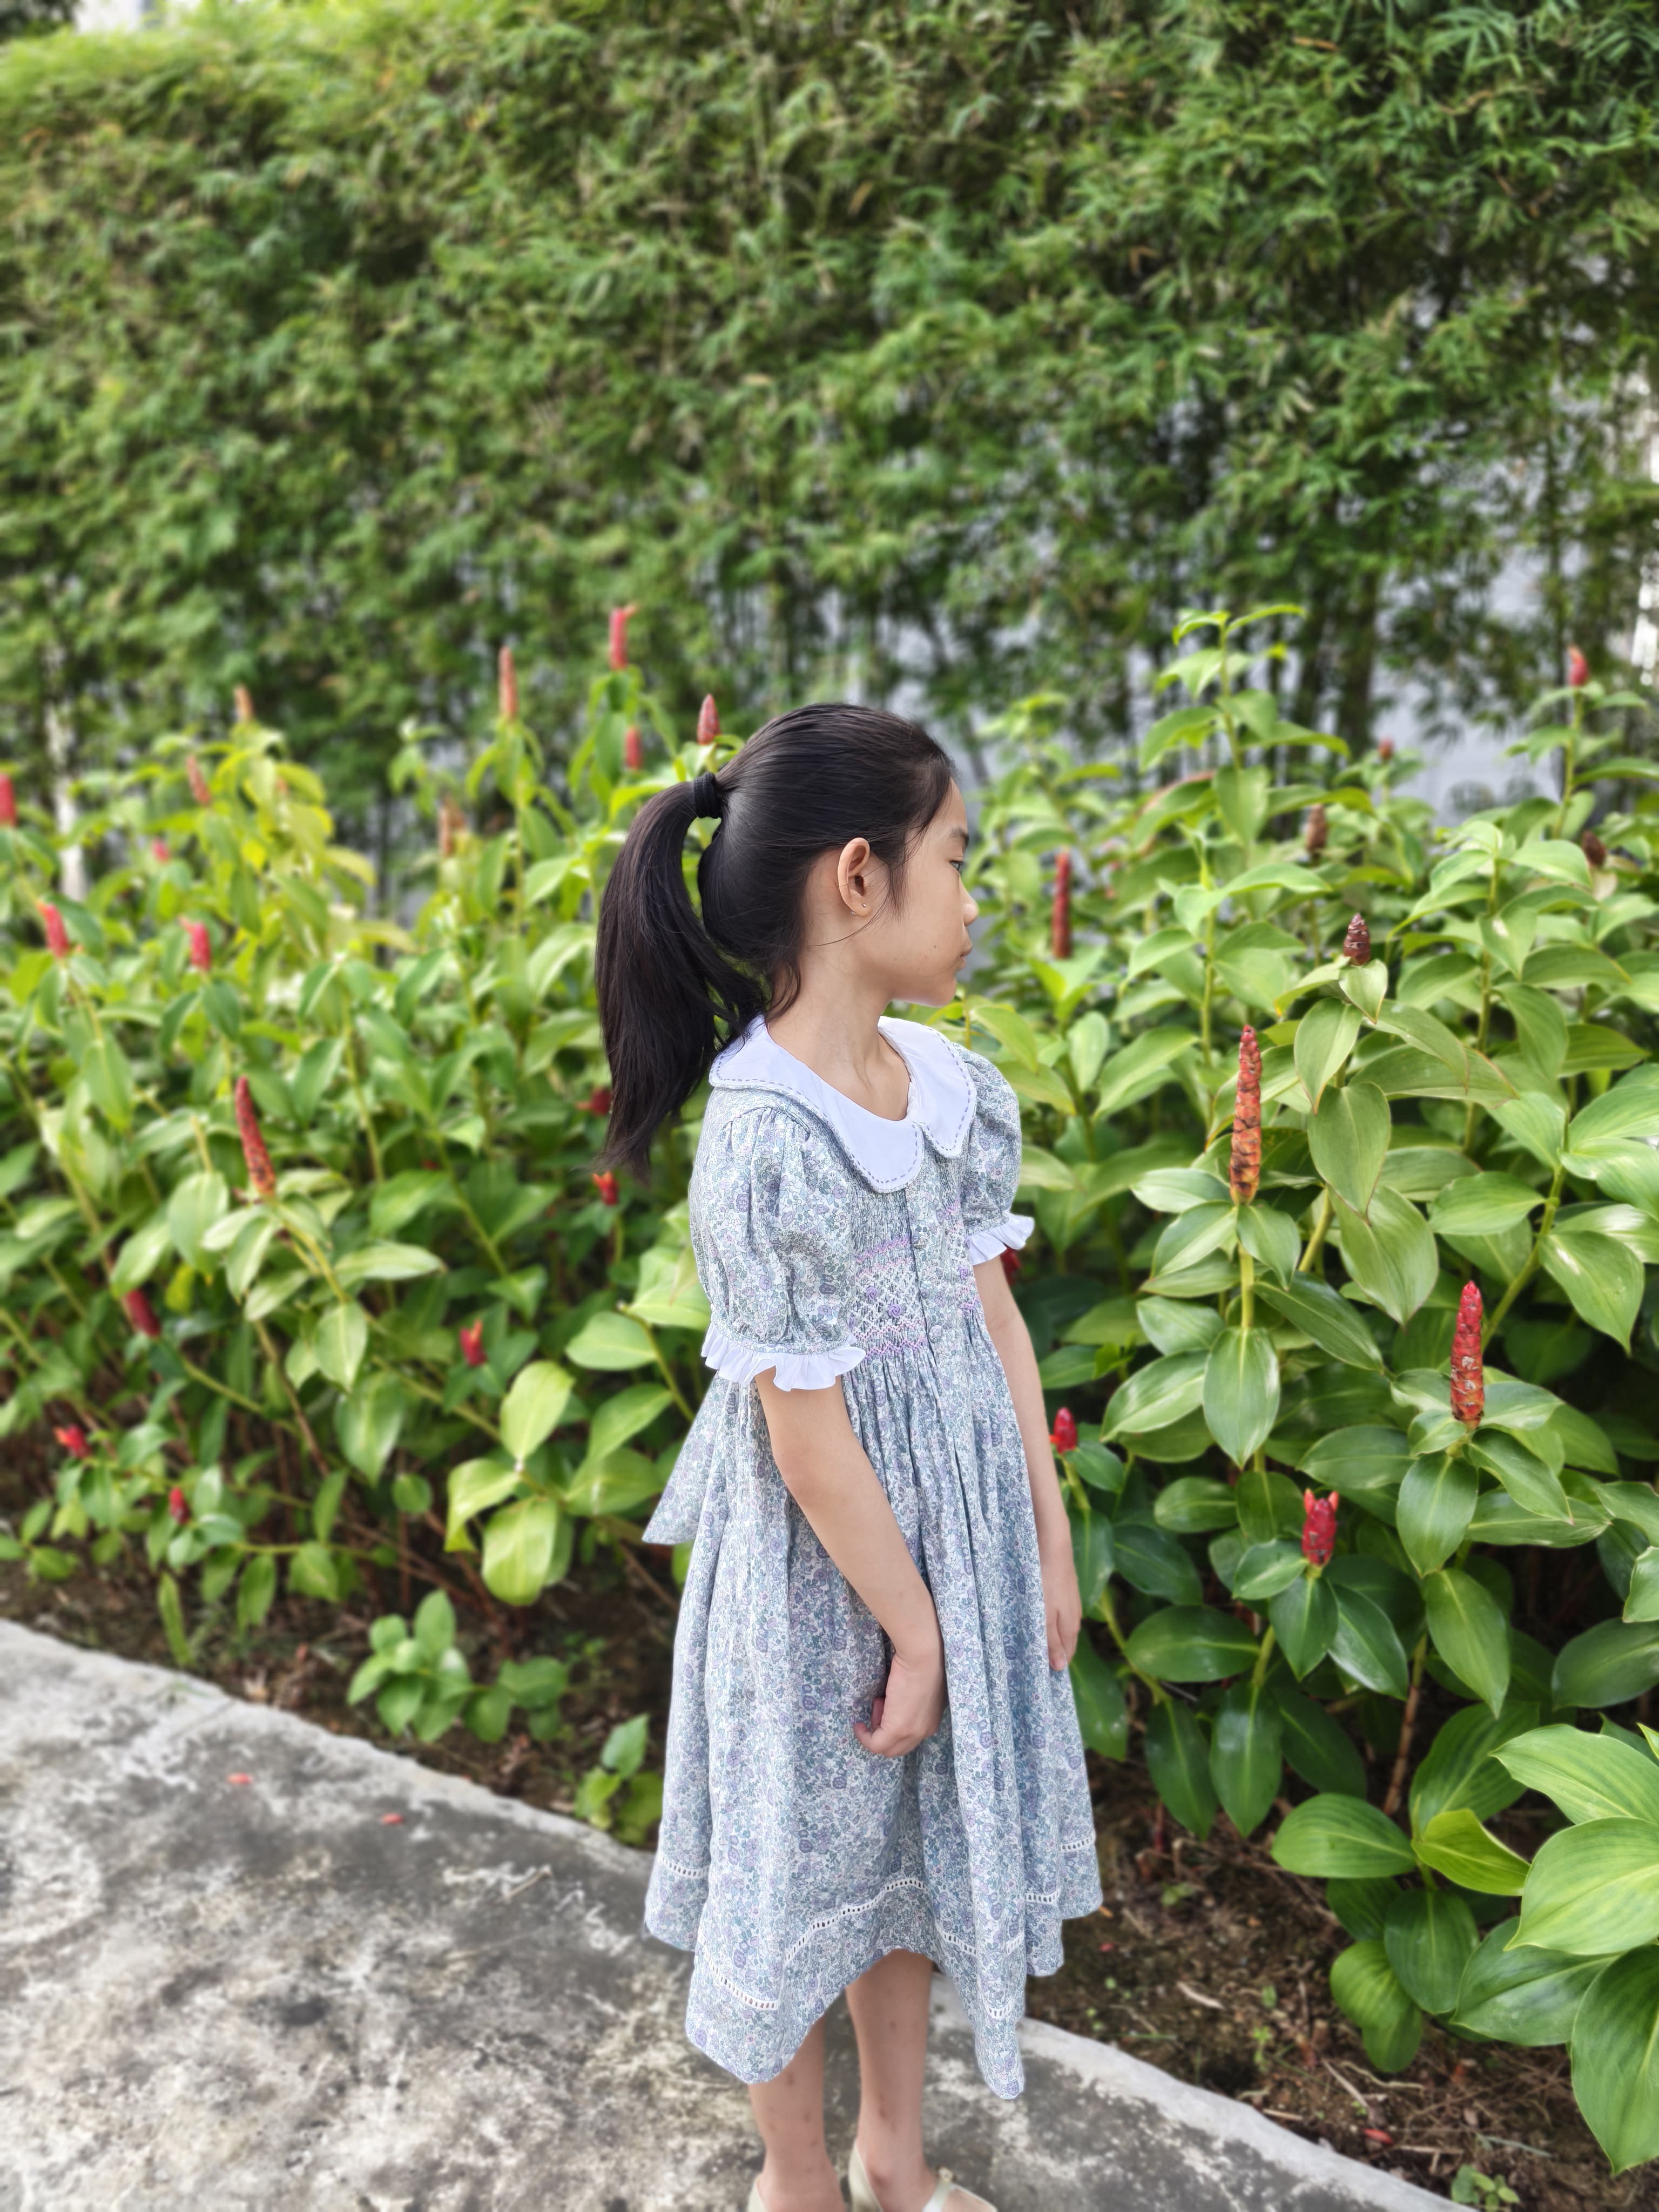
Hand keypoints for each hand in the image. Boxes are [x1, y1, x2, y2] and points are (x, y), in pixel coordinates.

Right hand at [854, 1635, 944, 1757]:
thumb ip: (909, 1704)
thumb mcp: (917, 1690)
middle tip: (880, 1705)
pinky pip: (875, 1744)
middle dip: (884, 1730)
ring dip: (875, 1730)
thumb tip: (892, 1706)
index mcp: (931, 1721)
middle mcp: (924, 1731)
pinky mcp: (897, 1729)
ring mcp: (911, 1732)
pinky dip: (864, 1737)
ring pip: (887, 1748)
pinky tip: (859, 1725)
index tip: (886, 1704)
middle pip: (899, 1747)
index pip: (909, 1738)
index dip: (893, 1725)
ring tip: (876, 1704)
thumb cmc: (921, 1663)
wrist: (922, 1656)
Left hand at [1039, 1528, 1081, 1670]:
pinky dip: (1046, 1619)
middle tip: (1030, 1659)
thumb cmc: (1045, 1581)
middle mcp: (1074, 1616)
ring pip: (1059, 1626)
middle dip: (1051, 1652)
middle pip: (1064, 1642)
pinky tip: (1035, 1616)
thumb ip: (1051, 1641)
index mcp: (1071, 1627)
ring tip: (1029, 1640)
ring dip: (1048, 1635)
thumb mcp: (1044, 1615)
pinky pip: (1056, 1612)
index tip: (1038, 1673)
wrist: (1053, 1544)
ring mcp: (1070, 1602)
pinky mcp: (1063, 1589)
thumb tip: (1060, 1667)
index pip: (1066, 1656)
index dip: (1054, 1665)